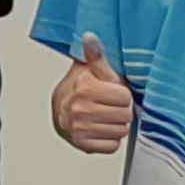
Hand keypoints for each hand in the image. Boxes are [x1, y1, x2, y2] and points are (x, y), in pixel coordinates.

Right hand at [51, 33, 134, 154]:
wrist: (60, 108)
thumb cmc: (81, 88)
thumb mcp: (90, 70)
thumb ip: (95, 55)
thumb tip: (89, 37)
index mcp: (85, 88)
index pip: (124, 97)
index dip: (122, 95)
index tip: (114, 93)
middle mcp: (80, 108)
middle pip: (124, 116)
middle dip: (121, 110)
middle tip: (111, 106)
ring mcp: (80, 128)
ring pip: (120, 131)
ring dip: (116, 125)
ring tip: (107, 117)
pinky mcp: (82, 144)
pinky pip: (111, 146)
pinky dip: (110, 140)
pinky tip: (102, 129)